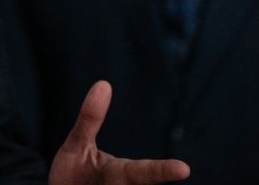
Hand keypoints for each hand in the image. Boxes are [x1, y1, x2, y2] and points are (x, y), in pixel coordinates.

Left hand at [49, 81, 189, 184]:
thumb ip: (90, 119)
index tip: (184, 168)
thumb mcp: (77, 143)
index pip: (144, 172)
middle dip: (153, 177)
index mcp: (120, 174)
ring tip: (89, 183)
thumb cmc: (74, 170)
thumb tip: (103, 84)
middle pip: (137, 181)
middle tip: (180, 172)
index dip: (162, 170)